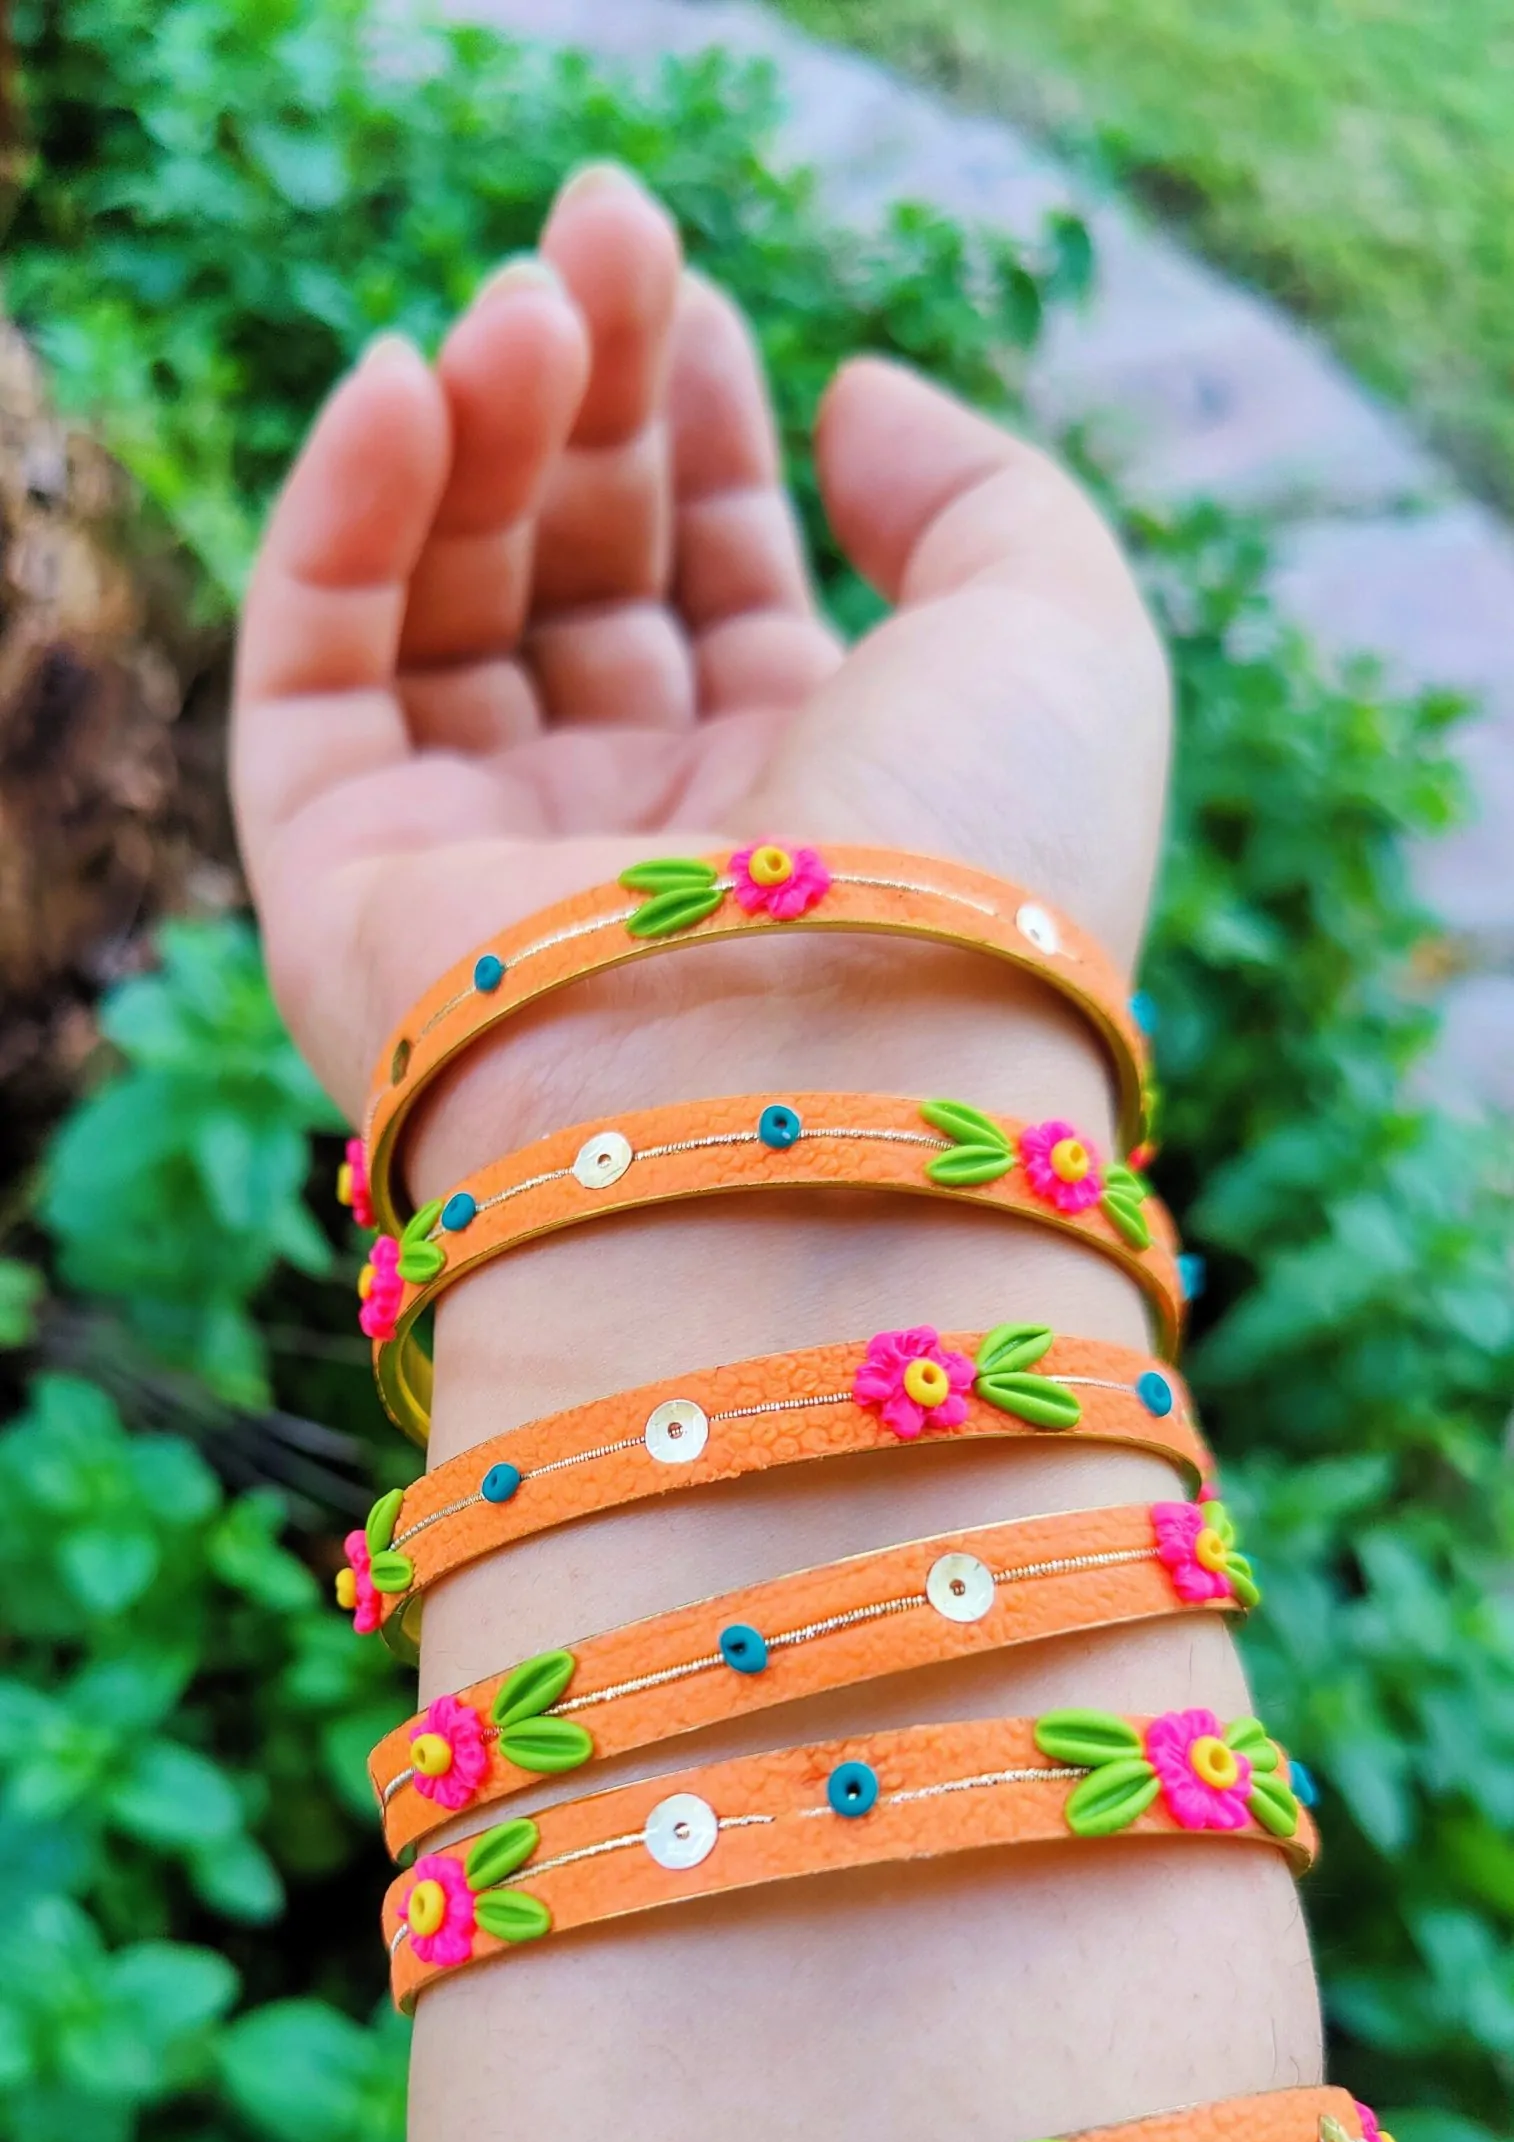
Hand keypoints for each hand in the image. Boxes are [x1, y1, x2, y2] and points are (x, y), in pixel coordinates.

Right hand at [232, 161, 1167, 1124]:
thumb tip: (850, 396)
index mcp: (814, 806)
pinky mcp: (347, 893)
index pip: (721, 585)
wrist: (810, 1114)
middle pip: (582, 574)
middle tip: (594, 237)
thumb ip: (976, 491)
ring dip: (475, 429)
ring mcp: (494, 871)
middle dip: (591, 394)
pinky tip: (398, 385)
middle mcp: (648, 844)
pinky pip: (311, 670)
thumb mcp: (1061, 643)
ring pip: (444, 607)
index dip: (703, 428)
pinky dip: (340, 514)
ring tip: (522, 310)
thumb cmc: (972, 891)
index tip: (693, 293)